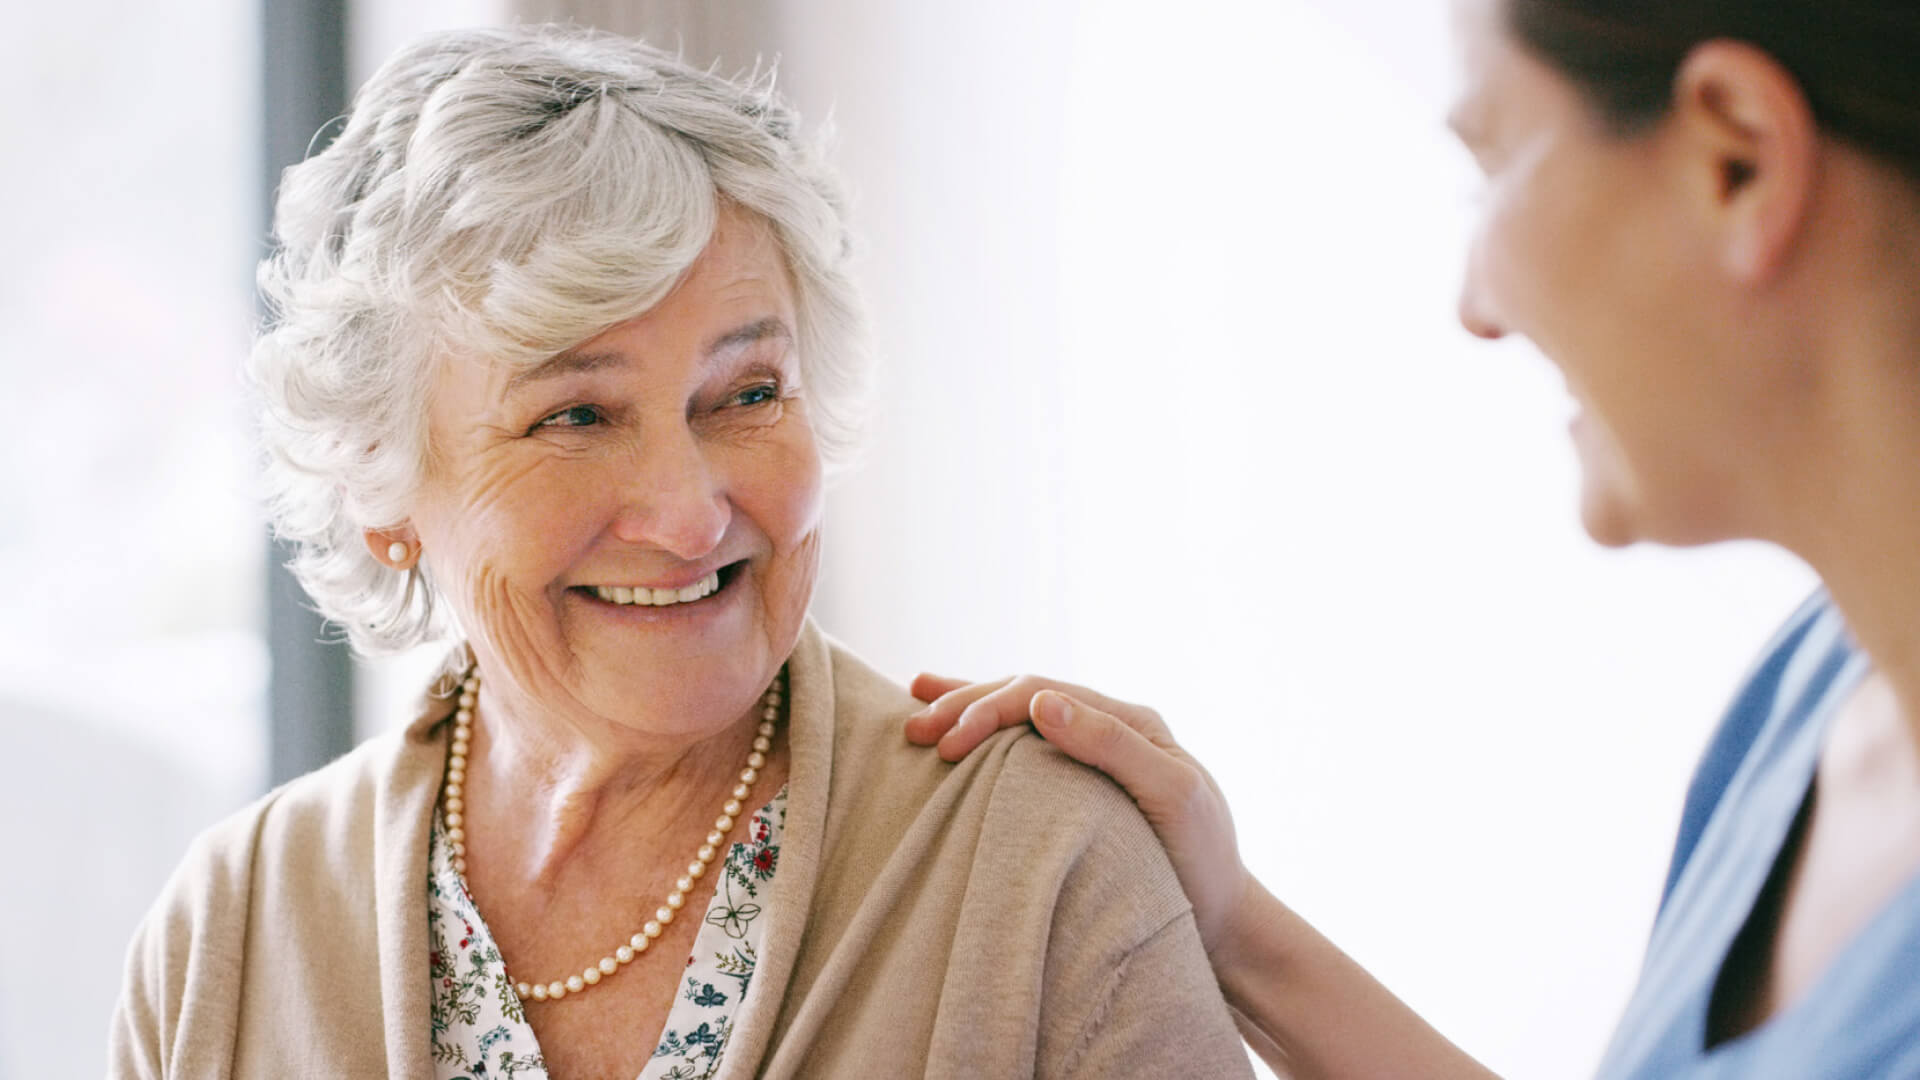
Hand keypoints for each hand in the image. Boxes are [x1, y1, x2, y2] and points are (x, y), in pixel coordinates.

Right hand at [904, 673, 1253, 955]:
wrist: (1224, 921)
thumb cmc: (1202, 862)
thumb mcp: (1171, 796)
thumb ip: (1111, 744)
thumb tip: (1042, 702)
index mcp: (1130, 721)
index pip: (1042, 693)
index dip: (987, 709)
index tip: (945, 744)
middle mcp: (1111, 729)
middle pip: (1024, 698)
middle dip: (965, 706)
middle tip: (914, 729)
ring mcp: (1096, 757)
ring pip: (1019, 717)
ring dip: (967, 711)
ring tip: (914, 710)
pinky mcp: (1083, 790)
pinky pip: (1027, 750)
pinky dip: (987, 736)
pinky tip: (954, 733)